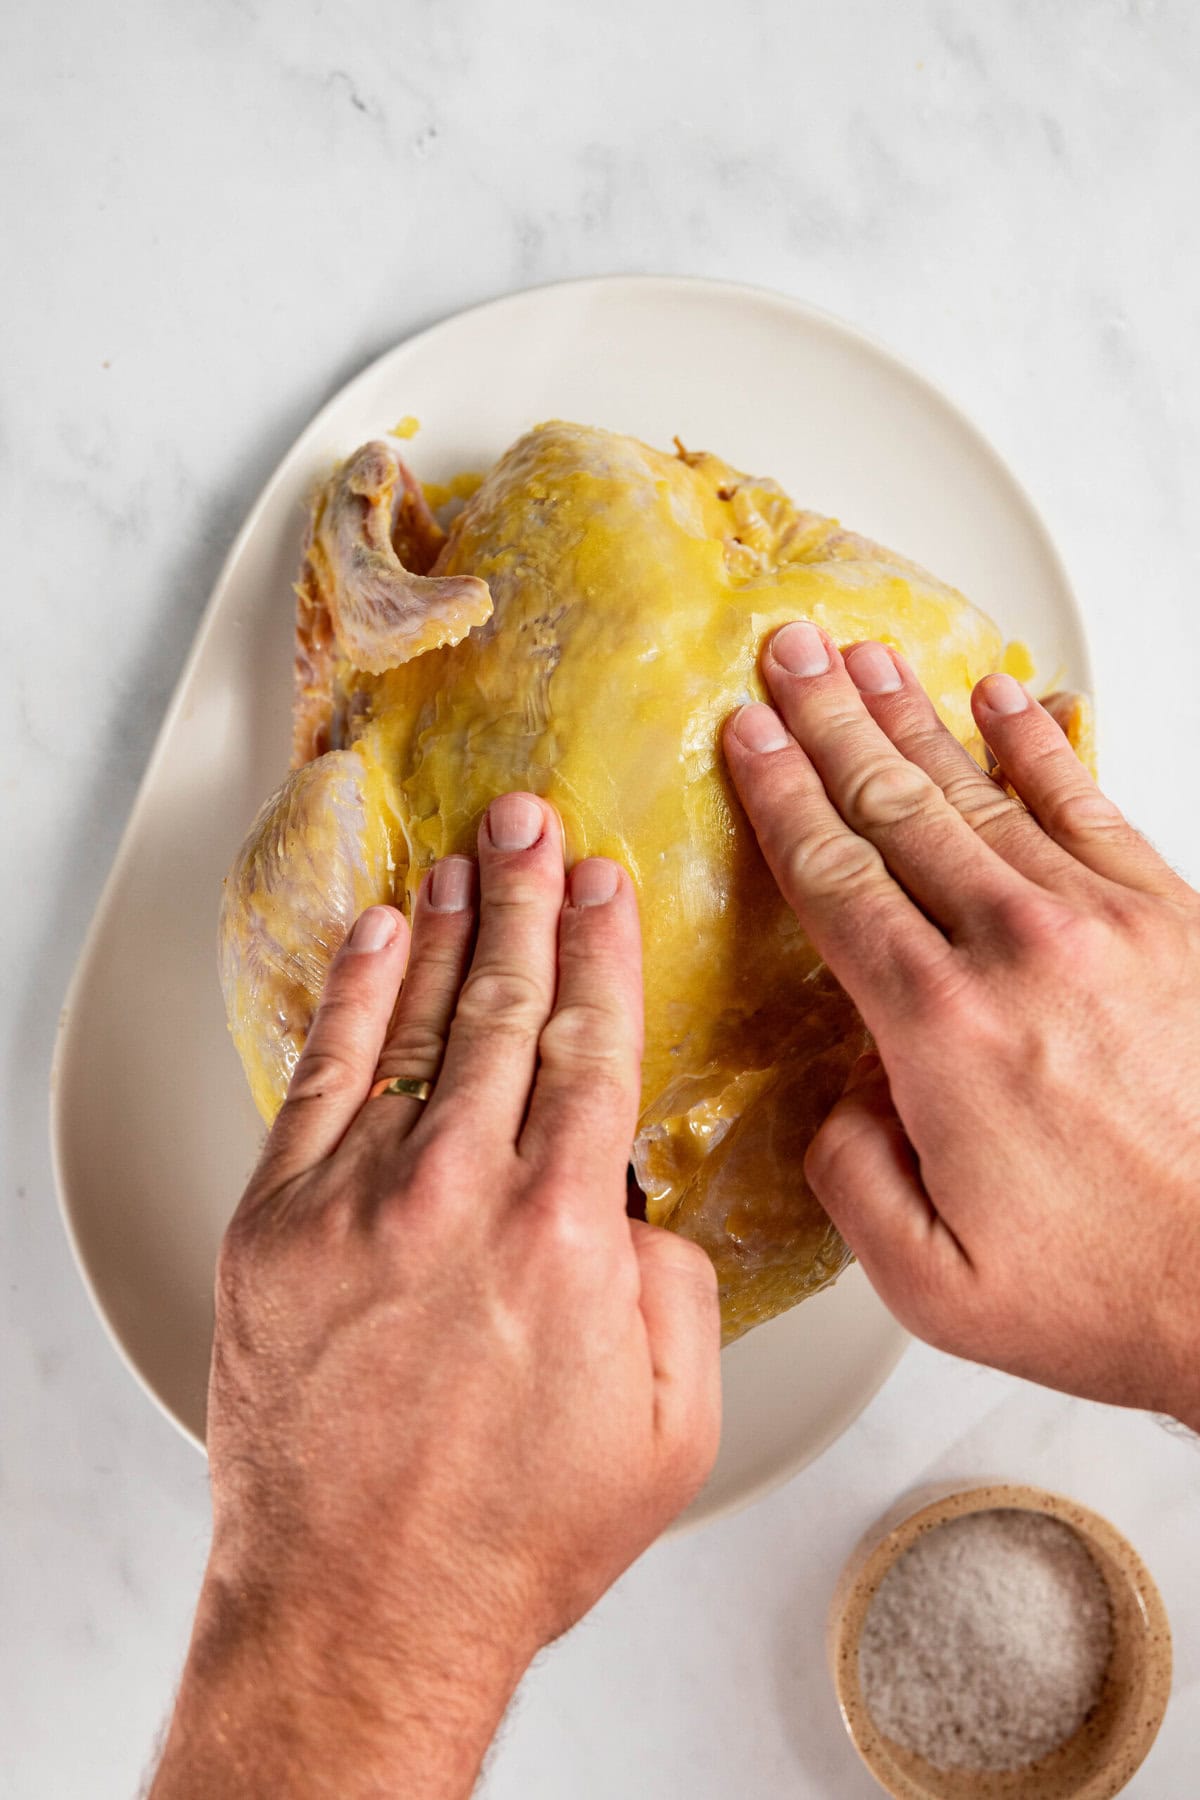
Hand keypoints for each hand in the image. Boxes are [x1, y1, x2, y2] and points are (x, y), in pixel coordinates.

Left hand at [152, 794, 719, 1799]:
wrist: (362, 1606)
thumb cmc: (513, 1532)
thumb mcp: (672, 1423)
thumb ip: (674, 1286)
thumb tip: (635, 1206)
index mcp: (567, 1229)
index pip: (595, 1044)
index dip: (603, 949)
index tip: (607, 883)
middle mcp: (461, 1192)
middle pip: (507, 1008)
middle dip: (527, 900)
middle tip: (533, 822)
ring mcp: (359, 1201)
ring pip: (416, 1026)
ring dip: (445, 930)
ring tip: (466, 857)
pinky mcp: (277, 1225)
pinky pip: (320, 1081)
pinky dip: (350, 1000)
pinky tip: (374, 940)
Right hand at [724, 625, 1199, 1426]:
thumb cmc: (1117, 1289)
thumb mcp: (936, 1286)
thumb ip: (852, 1182)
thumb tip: (835, 1102)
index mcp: (944, 1034)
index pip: (836, 881)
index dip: (781, 797)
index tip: (748, 737)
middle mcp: (1020, 955)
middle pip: (897, 809)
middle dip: (831, 720)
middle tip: (790, 652)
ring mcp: (1105, 925)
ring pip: (982, 792)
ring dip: (913, 717)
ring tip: (867, 659)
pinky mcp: (1173, 921)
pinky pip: (1089, 804)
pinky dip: (1040, 745)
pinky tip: (1007, 698)